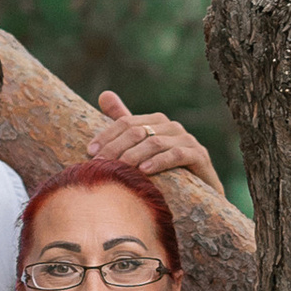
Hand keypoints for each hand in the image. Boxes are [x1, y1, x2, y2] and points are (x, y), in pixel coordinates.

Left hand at [90, 91, 224, 197]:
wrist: (198, 197)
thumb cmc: (166, 173)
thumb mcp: (142, 149)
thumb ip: (125, 123)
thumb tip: (103, 94)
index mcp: (157, 122)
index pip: (126, 122)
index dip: (107, 136)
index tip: (90, 152)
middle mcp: (172, 127)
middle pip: (138, 131)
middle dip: (116, 147)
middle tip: (100, 164)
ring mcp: (188, 140)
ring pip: (155, 142)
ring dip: (133, 156)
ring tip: (119, 168)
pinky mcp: (200, 156)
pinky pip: (177, 154)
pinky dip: (159, 162)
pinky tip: (144, 171)